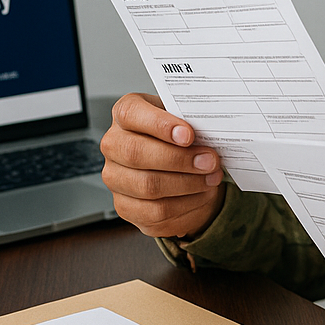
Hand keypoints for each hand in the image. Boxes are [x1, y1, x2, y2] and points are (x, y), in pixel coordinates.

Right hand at [99, 93, 225, 239]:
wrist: (181, 168)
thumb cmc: (181, 138)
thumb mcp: (186, 121)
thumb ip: (191, 121)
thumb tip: (210, 132)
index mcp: (125, 114)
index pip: (130, 113)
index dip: (159, 124)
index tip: (188, 135)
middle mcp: (114, 145)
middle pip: (137, 153)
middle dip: (180, 159)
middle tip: (209, 161)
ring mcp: (115, 178)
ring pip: (148, 186)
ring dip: (187, 183)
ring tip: (211, 178)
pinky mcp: (125, 206)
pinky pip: (155, 211)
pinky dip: (185, 204)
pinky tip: (201, 194)